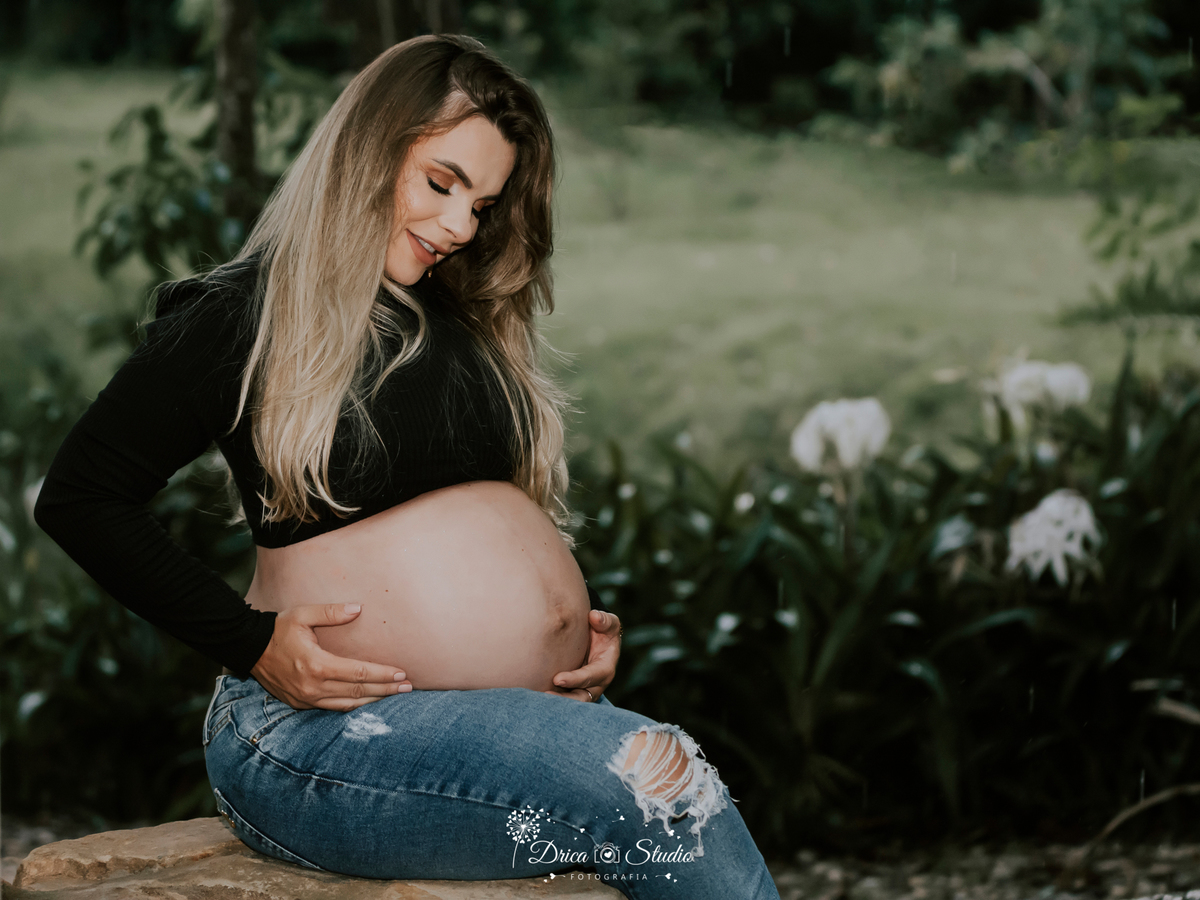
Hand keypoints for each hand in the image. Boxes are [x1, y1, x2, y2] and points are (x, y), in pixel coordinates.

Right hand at [250, 603, 411, 710]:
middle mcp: (314, 687)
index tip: (402, 673)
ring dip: (374, 700)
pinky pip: (334, 708)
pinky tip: (369, 701)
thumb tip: (358, 609)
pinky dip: (354, 706)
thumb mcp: (302, 614)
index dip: (383, 674)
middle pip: (359, 691)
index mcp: (317, 665)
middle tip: (408, 687)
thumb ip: (330, 612)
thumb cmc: (278, 629)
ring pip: (349, 704)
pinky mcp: (302, 704)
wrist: (249, 650)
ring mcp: (307, 699)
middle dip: (386, 689)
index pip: (359, 673)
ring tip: (395, 695)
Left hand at [544, 609, 620, 702]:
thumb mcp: (608, 624)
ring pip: (571, 703)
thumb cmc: (603, 631)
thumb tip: (594, 616)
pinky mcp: (573, 691)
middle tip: (545, 695)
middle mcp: (595, 684)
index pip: (591, 677)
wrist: (597, 640)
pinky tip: (534, 697)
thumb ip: (604, 620)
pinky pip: (563, 698)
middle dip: (564, 698)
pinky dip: (551, 700)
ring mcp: (584, 690)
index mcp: (605, 669)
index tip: (557, 678)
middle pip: (581, 698)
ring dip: (556, 702)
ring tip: (536, 698)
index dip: (575, 679)